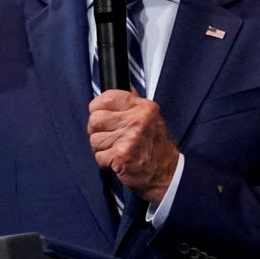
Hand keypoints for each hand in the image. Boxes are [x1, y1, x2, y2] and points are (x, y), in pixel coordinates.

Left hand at [87, 88, 179, 204]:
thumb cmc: (155, 145)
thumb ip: (132, 101)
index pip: (106, 98)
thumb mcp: (150, 116)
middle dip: (98, 130)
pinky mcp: (121, 156)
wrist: (165, 174)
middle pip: (95, 119)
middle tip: (112, 137)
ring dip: (102, 147)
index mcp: (143, 107)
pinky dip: (105, 161)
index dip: (98, 108)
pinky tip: (117, 160)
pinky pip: (98, 156)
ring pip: (94, 139)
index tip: (104, 115)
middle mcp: (137, 121)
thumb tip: (119, 85)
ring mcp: (129, 139)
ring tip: (116, 149)